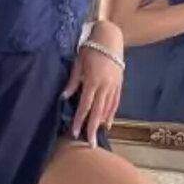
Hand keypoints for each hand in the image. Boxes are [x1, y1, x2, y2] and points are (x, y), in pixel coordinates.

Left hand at [63, 28, 123, 144]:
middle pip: (98, 112)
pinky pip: (115, 102)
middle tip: (90, 144)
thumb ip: (72, 82)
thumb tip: (64, 97)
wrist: (110, 39)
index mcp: (93, 81)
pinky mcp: (119, 84)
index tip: (75, 132)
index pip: (85, 105)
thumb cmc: (91, 49)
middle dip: (93, 128)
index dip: (80, 120)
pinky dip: (111, 113)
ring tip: (97, 135)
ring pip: (108, 109)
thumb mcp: (78, 63)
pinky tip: (107, 122)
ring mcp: (114, 86)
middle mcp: (105, 86)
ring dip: (102, 123)